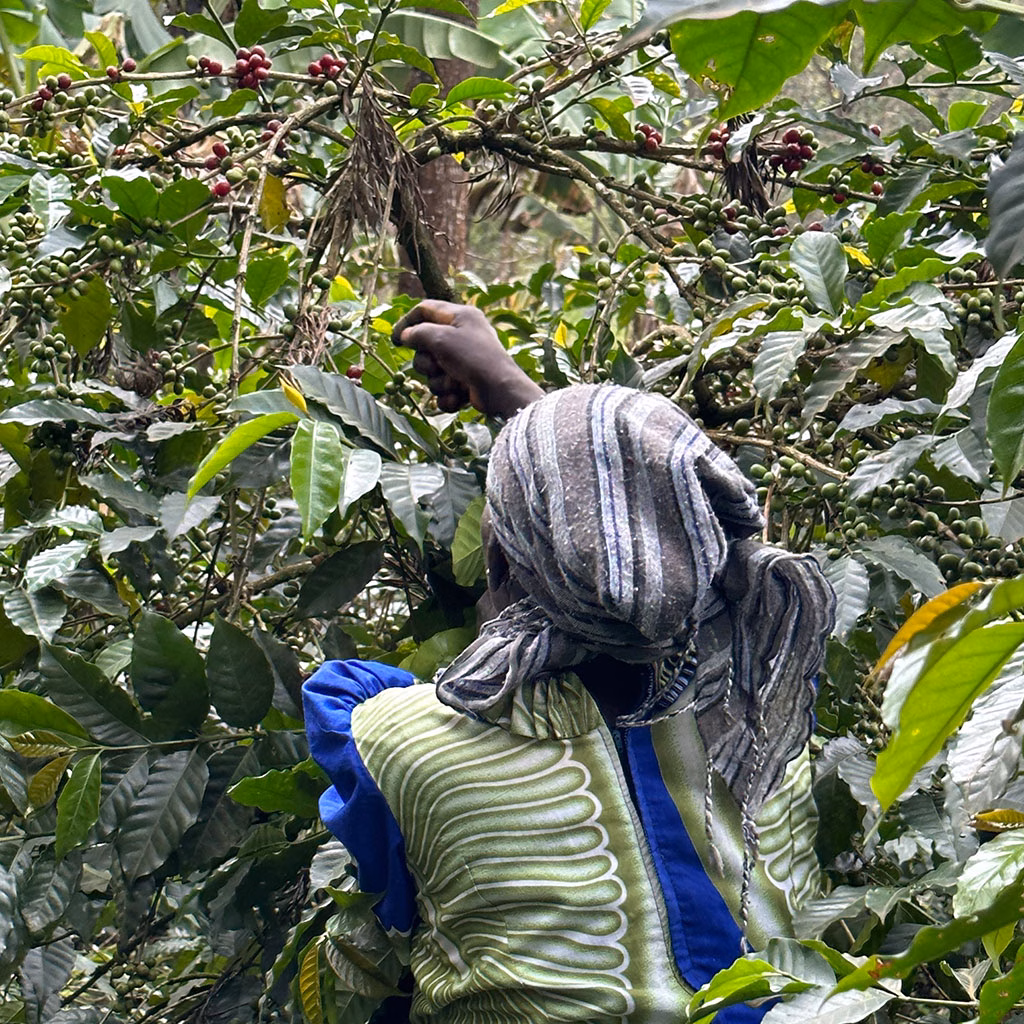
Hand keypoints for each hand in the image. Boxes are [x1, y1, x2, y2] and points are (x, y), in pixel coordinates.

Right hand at [392, 301, 543, 417]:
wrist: (500, 390)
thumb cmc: (474, 357)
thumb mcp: (442, 338)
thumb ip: (419, 333)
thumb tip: (406, 336)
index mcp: (460, 316)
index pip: (425, 310)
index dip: (407, 322)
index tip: (396, 339)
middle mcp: (461, 335)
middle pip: (425, 347)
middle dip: (427, 362)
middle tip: (438, 365)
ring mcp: (463, 360)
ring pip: (433, 372)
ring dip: (439, 381)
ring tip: (455, 383)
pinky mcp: (464, 382)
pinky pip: (443, 389)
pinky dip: (448, 395)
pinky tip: (460, 396)